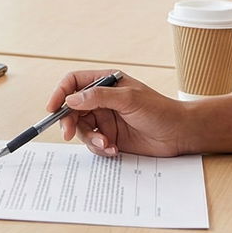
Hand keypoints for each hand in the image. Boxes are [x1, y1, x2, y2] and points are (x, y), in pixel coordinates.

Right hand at [47, 70, 188, 157]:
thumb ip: (99, 97)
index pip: (74, 82)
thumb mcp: (129, 99)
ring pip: (82, 129)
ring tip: (107, 144)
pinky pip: (93, 143)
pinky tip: (113, 149)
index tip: (52, 109)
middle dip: (69, 122)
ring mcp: (106, 119)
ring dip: (90, 139)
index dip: (60, 94)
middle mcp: (102, 100)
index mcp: (106, 82)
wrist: (179, 134)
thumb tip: (71, 99)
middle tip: (69, 134)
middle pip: (72, 108)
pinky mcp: (110, 137)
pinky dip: (100, 148)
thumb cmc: (160, 110)